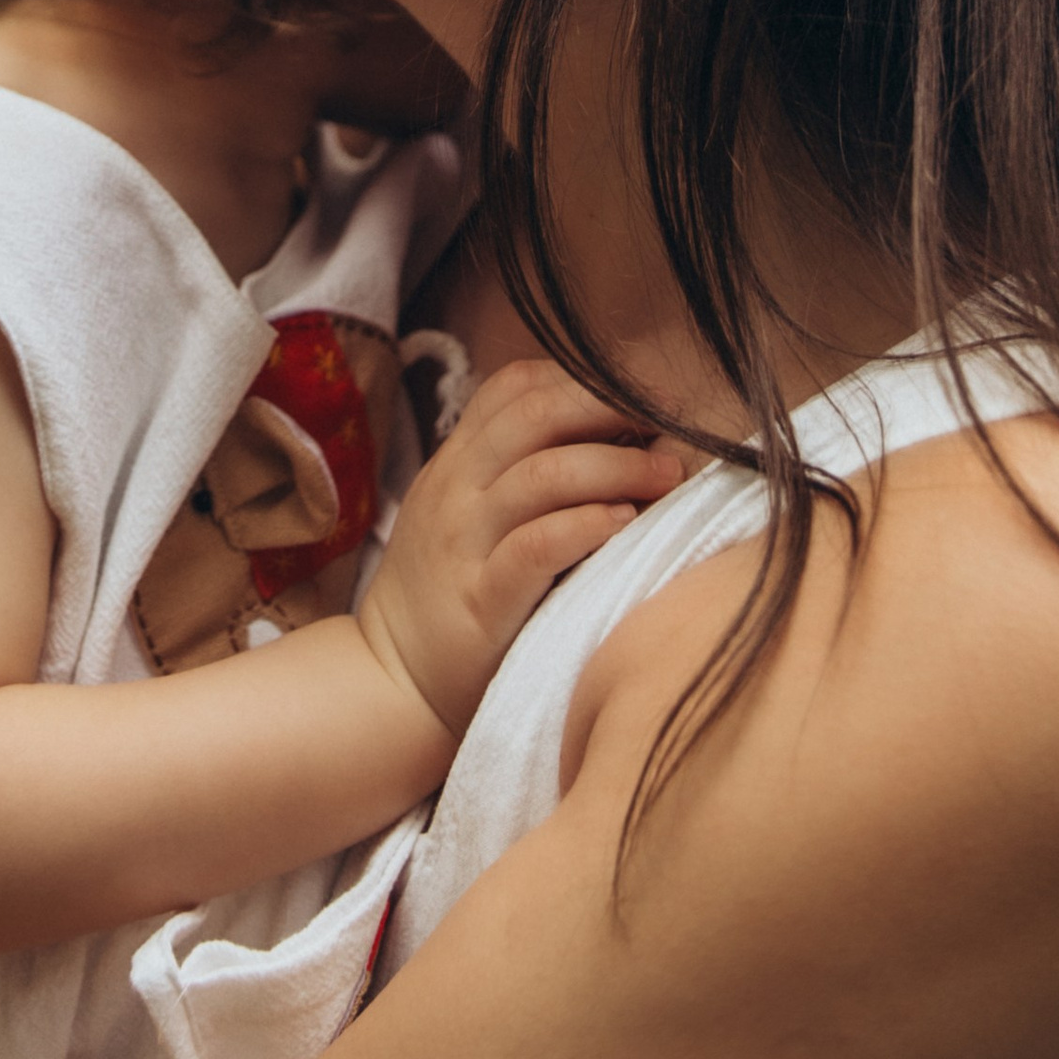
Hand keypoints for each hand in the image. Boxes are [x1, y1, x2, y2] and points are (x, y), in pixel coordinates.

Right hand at [356, 358, 685, 739]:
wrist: (390, 680)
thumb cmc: (446, 594)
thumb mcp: (463, 515)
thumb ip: (513, 473)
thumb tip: (612, 437)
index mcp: (456, 463)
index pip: (513, 386)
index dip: (581, 378)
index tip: (638, 394)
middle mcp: (457, 490)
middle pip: (534, 414)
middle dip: (609, 405)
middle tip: (669, 419)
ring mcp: (464, 543)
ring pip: (542, 474)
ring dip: (616, 465)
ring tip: (667, 474)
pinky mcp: (481, 601)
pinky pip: (535, 547)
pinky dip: (585, 526)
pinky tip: (625, 524)